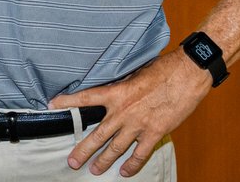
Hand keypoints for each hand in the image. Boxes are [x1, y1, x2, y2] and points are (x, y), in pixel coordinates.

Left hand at [49, 51, 209, 177]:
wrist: (187, 73)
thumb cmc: (163, 68)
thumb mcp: (135, 71)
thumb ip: (122, 84)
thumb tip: (114, 87)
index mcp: (117, 92)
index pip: (86, 97)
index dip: (67, 101)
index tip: (52, 105)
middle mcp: (124, 111)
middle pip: (98, 135)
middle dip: (83, 150)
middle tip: (72, 161)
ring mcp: (139, 124)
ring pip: (116, 148)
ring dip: (103, 161)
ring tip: (94, 170)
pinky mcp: (155, 132)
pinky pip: (140, 154)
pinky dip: (132, 165)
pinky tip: (125, 171)